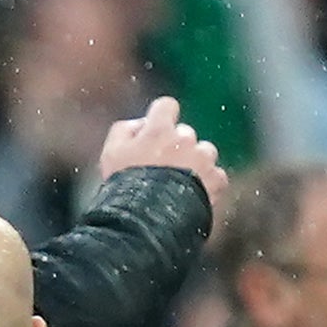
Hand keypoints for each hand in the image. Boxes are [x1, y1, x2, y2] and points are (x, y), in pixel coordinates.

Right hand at [94, 96, 227, 213]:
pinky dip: (207, 184)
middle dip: (175, 147)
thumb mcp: (110, 154)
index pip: (166, 106)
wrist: (145, 220)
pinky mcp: (216, 180)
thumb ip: (124, 130)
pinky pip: (216, 175)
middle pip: (184, 133)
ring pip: (204, 152)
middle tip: (160, 170)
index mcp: (159, 129)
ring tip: (178, 186)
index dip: (160, 117)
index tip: (155, 131)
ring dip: (194, 164)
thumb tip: (141, 124)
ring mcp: (203, 159)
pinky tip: (192, 196)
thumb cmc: (124, 186)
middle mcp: (185, 138)